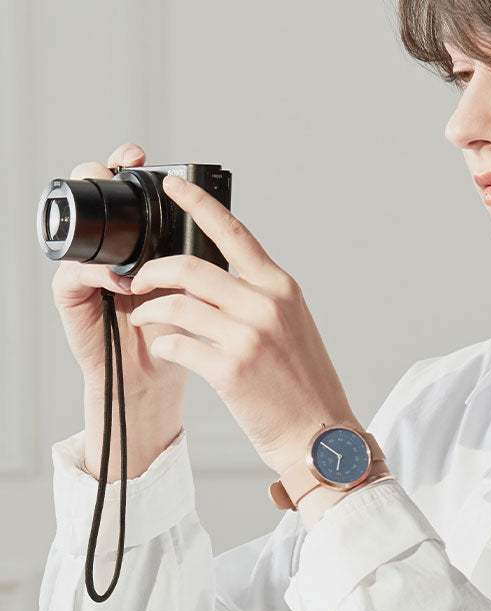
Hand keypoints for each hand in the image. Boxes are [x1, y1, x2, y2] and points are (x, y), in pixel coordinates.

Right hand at [52, 142, 189, 416]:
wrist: (160, 373)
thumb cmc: (181, 331)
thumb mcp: (197, 286)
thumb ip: (197, 256)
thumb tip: (215, 219)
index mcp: (140, 239)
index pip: (128, 191)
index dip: (128, 165)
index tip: (141, 153)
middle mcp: (109, 248)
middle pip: (94, 198)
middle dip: (101, 174)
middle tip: (119, 165)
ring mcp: (87, 268)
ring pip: (81, 231)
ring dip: (101, 224)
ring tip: (121, 223)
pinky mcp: (71, 295)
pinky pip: (75, 273)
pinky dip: (97, 273)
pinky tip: (120, 280)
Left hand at [128, 174, 361, 475]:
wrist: (320, 437)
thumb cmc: (304, 386)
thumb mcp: (292, 327)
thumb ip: (260, 297)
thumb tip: (217, 279)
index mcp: (282, 288)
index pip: (235, 233)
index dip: (199, 204)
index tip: (173, 186)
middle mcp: (266, 304)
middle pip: (191, 266)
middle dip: (153, 269)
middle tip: (138, 278)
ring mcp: (248, 336)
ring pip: (177, 303)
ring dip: (150, 308)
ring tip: (143, 316)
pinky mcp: (230, 370)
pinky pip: (176, 344)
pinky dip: (163, 344)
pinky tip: (165, 349)